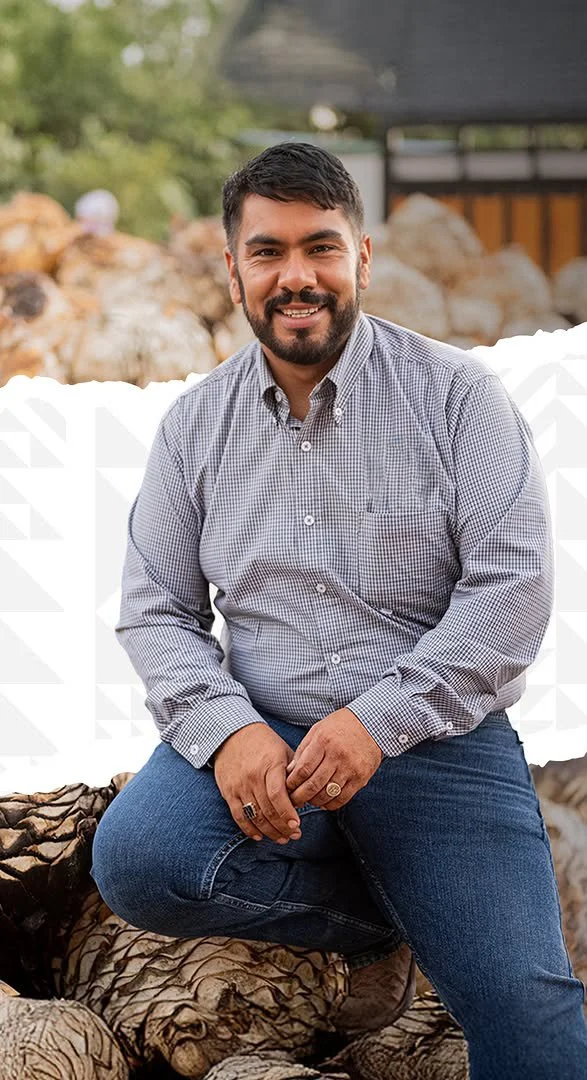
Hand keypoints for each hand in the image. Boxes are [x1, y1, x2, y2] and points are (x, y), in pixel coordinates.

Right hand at [213, 723, 301, 844]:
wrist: (231, 734)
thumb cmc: (264, 743)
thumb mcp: (283, 751)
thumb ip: (294, 773)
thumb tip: (304, 798)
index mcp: (269, 765)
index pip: (278, 795)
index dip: (287, 813)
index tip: (297, 825)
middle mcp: (252, 777)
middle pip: (268, 809)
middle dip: (282, 827)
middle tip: (294, 835)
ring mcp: (239, 785)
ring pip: (255, 816)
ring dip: (269, 831)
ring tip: (282, 838)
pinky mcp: (228, 792)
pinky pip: (238, 816)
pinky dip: (249, 829)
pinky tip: (260, 836)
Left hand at [285, 708, 382, 810]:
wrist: (371, 724)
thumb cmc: (340, 726)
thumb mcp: (318, 730)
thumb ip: (303, 751)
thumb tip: (290, 772)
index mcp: (323, 741)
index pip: (303, 769)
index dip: (292, 782)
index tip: (287, 788)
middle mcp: (337, 755)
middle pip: (313, 785)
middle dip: (300, 797)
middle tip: (293, 801)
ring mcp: (350, 768)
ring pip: (327, 794)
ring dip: (314, 801)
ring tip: (308, 800)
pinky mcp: (361, 778)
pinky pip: (343, 798)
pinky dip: (330, 804)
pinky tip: (324, 802)